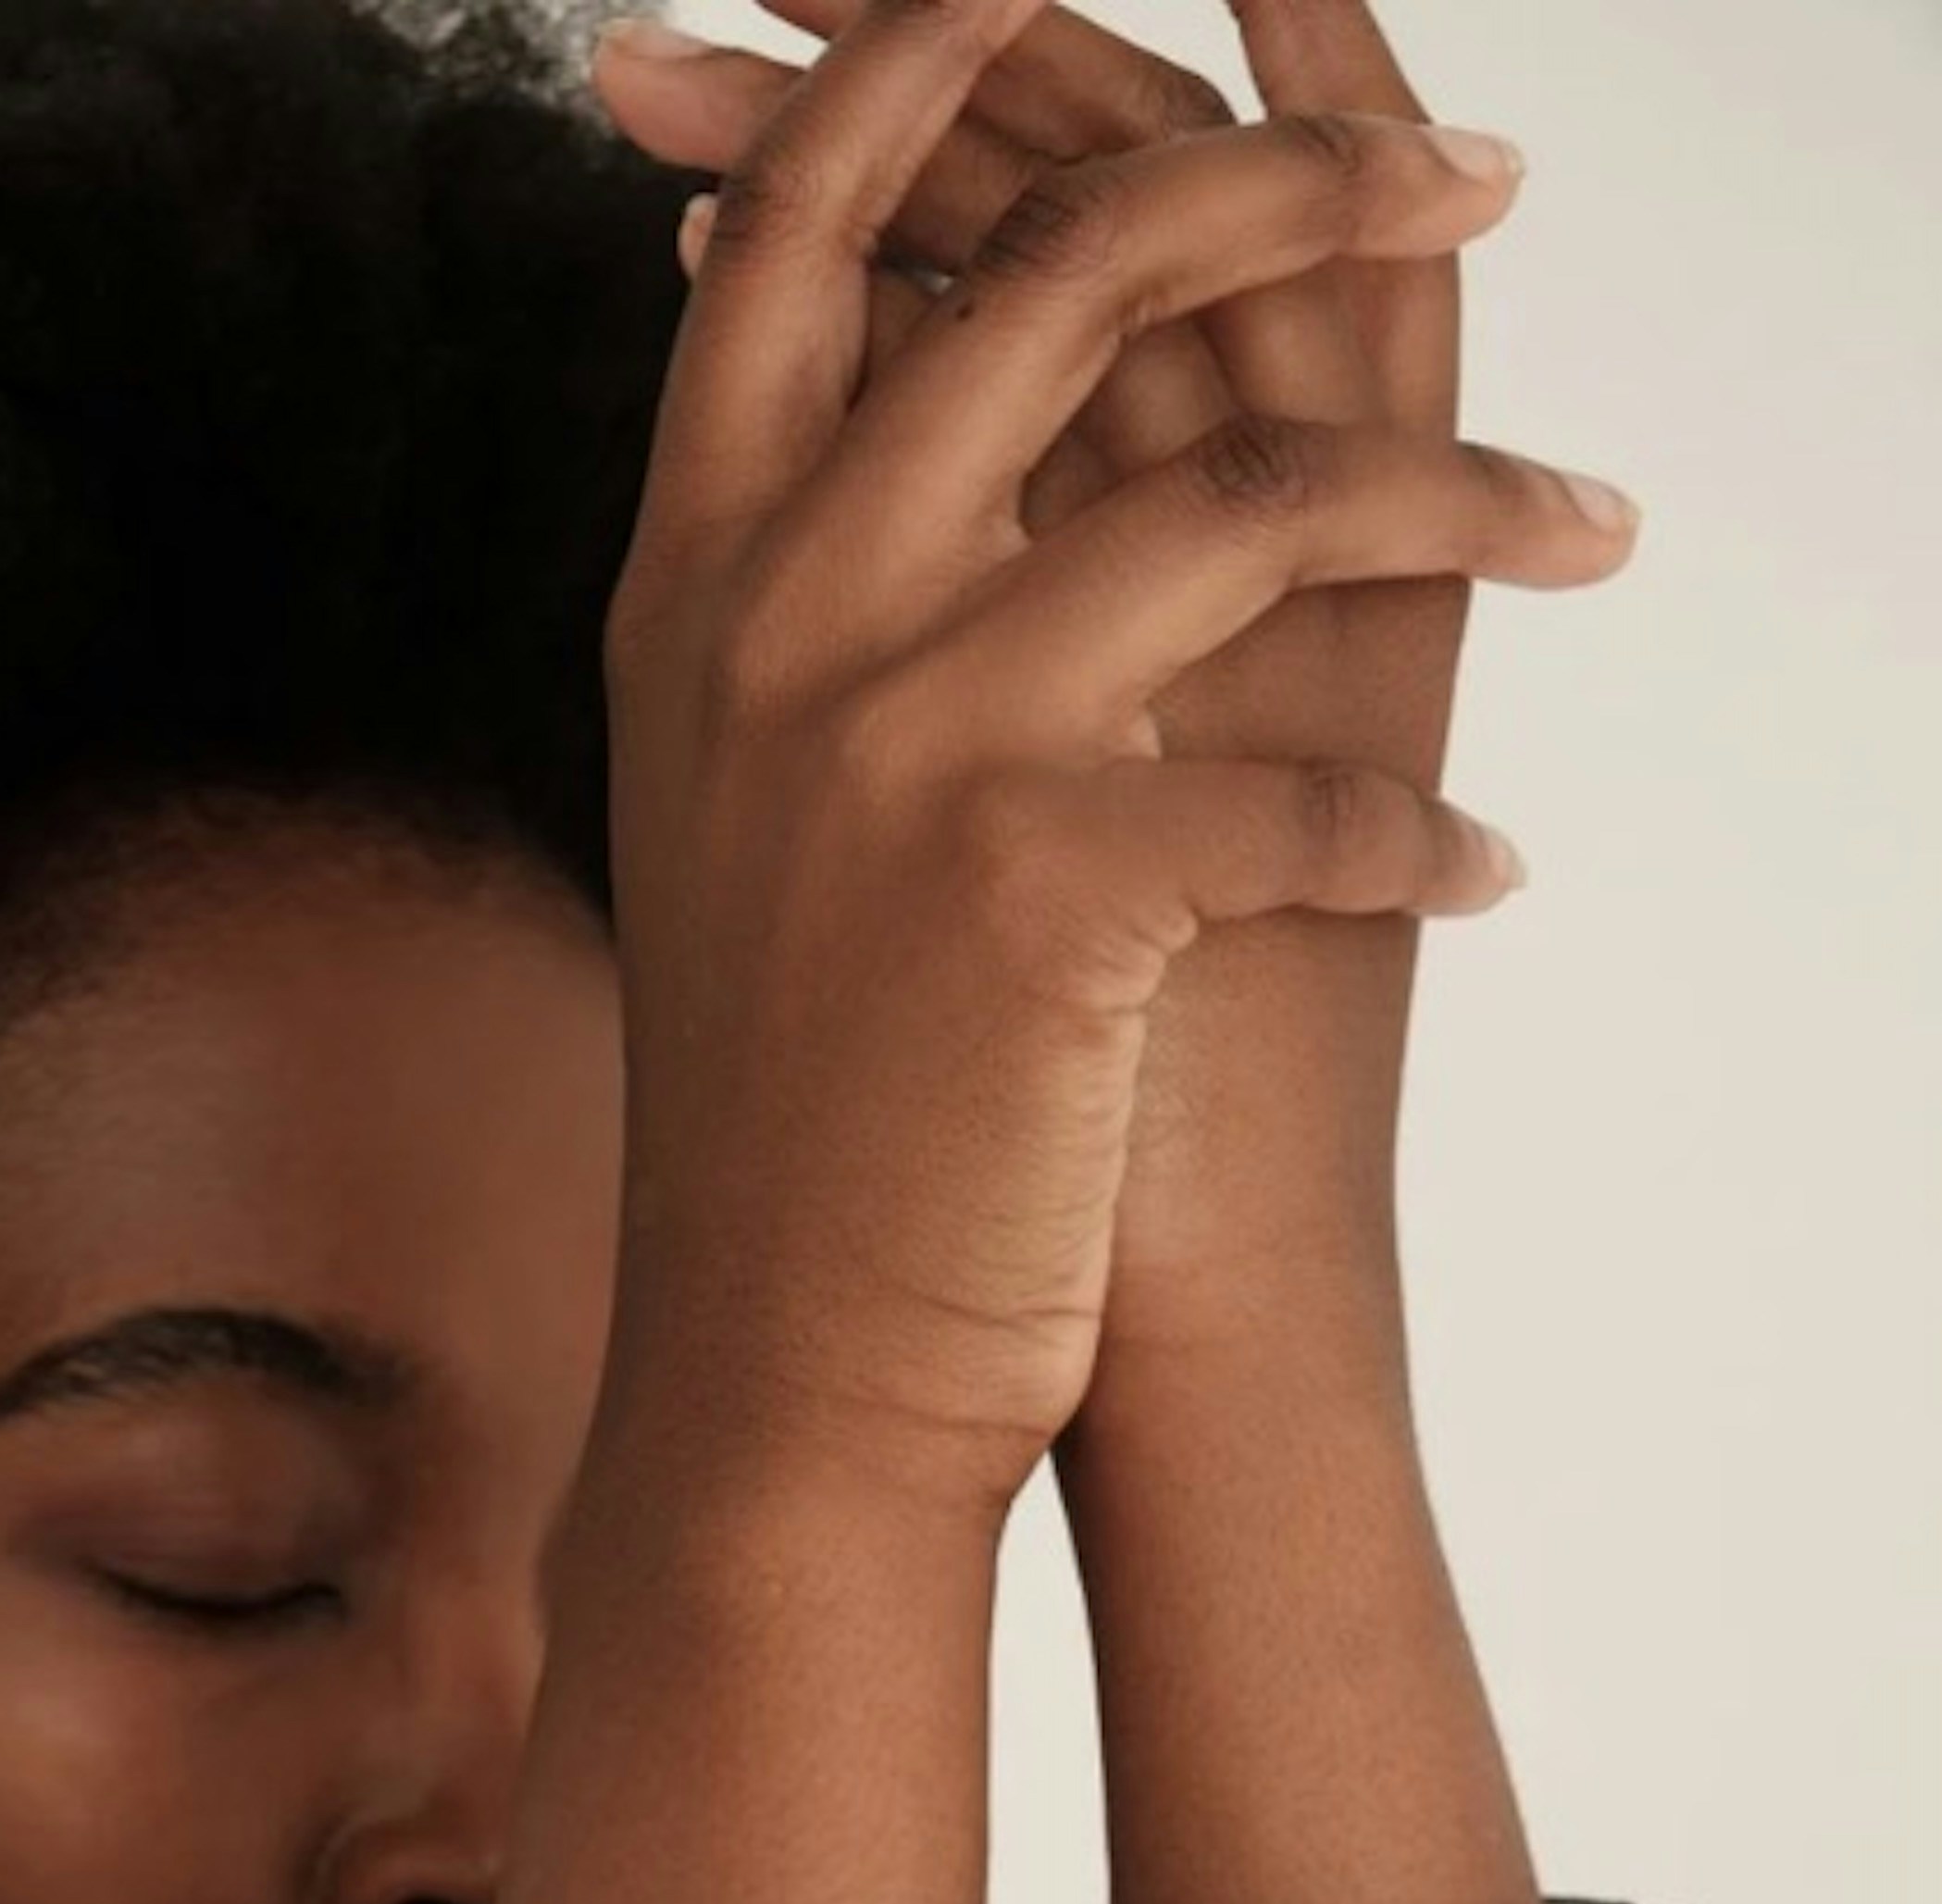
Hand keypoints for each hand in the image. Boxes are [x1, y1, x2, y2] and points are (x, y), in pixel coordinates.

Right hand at [585, 0, 1614, 1527]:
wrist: (778, 1381)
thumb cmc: (804, 1110)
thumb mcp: (753, 810)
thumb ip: (808, 593)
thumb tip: (919, 404)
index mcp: (697, 582)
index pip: (824, 209)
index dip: (967, 46)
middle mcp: (778, 622)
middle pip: (1066, 262)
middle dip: (1306, 174)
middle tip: (1478, 169)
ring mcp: (897, 743)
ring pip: (1244, 486)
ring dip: (1474, 492)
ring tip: (1596, 531)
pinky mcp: (1033, 889)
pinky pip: (1303, 783)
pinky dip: (1423, 829)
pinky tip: (1479, 871)